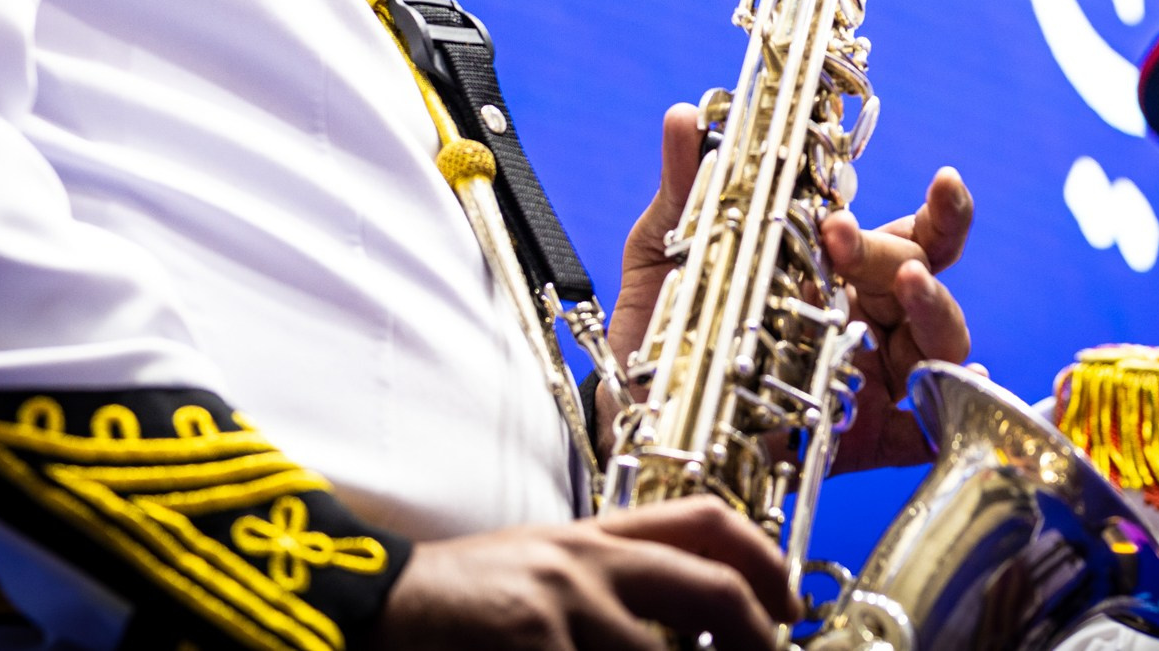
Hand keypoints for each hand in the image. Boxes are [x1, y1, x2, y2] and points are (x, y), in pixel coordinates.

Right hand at [375, 499, 796, 650]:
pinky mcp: (535, 649)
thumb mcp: (540, 569)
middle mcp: (588, 563)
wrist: (369, 607)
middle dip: (759, 638)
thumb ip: (607, 584)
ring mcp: (564, 610)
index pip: (702, 520)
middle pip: (713, 590)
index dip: (764, 559)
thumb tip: (683, 628)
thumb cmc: (455, 605)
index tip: (788, 604)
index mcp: (591, 537)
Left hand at [604, 104, 974, 473]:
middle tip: (842, 235)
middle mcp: (867, 316)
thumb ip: (686, 187)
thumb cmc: (663, 324)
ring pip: (942, 345)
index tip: (943, 178)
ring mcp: (871, 380)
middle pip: (922, 277)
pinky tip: (945, 400)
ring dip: (936, 311)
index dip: (942, 209)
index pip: (911, 233)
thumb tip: (684, 113)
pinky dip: (942, 418)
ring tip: (908, 285)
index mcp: (841, 266)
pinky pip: (922, 433)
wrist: (631, 413)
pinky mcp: (861, 441)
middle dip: (892, 249)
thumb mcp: (666, 250)